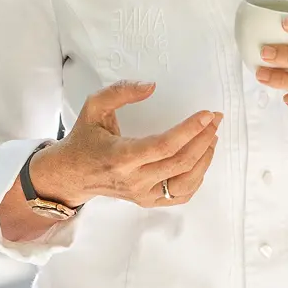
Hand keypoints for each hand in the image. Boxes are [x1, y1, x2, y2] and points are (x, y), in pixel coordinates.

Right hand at [28, 81, 222, 210]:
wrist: (72, 174)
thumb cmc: (85, 139)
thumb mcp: (94, 108)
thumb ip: (120, 92)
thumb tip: (151, 86)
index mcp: (121, 157)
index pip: (164, 146)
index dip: (189, 130)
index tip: (206, 114)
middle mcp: (134, 180)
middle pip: (181, 163)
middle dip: (204, 139)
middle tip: (215, 119)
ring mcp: (142, 194)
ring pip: (186, 182)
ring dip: (205, 158)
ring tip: (212, 137)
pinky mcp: (147, 201)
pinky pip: (181, 195)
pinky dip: (197, 177)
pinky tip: (201, 159)